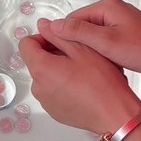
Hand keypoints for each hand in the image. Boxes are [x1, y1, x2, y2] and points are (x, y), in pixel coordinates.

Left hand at [21, 24, 140, 133]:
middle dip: (52, 53)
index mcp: (41, 69)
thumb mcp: (82, 49)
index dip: (42, 37)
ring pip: (46, 77)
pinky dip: (63, 85)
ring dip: (58, 70)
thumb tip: (43, 26)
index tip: (58, 38)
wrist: (114, 114)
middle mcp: (38, 87)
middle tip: (77, 53)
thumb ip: (58, 35)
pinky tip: (82, 85)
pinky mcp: (55, 111)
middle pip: (36, 61)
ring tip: (82, 71)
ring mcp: (46, 101)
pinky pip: (53, 92)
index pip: (26, 44)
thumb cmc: (102, 82)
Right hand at [41, 0, 140, 84]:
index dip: (65, 37)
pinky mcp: (128, 37)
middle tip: (79, 64)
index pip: (73, 19)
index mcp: (107, 6)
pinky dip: (103, 55)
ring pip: (94, 38)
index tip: (61, 56)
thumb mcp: (107, 42)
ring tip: (93, 67)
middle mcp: (114, 11)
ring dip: (92, 52)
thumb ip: (79, 32)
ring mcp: (122, 24)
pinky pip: (106, 44)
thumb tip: (53, 25)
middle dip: (79, 46)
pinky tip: (106, 67)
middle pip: (83, 28)